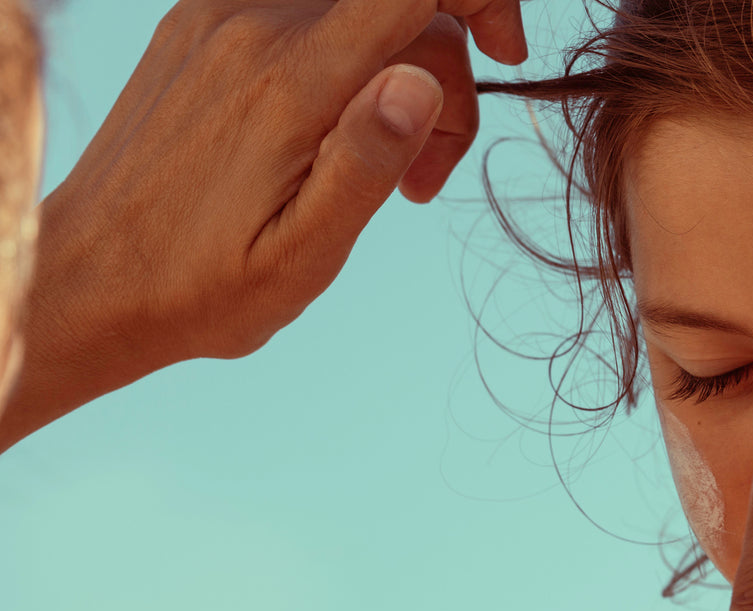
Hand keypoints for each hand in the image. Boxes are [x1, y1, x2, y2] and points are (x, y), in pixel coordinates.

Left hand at [1, 0, 524, 451]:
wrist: (90, 280)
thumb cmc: (204, 287)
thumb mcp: (303, 254)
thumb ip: (367, 161)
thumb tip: (424, 78)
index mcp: (291, 83)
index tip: (508, 54)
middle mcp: (254, 25)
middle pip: (402, 8)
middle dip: (446, 81)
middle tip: (426, 184)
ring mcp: (223, 16)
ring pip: (361, 11)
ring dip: (398, 75)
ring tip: (381, 174)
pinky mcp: (204, 24)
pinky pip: (312, 14)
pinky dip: (348, 62)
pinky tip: (332, 136)